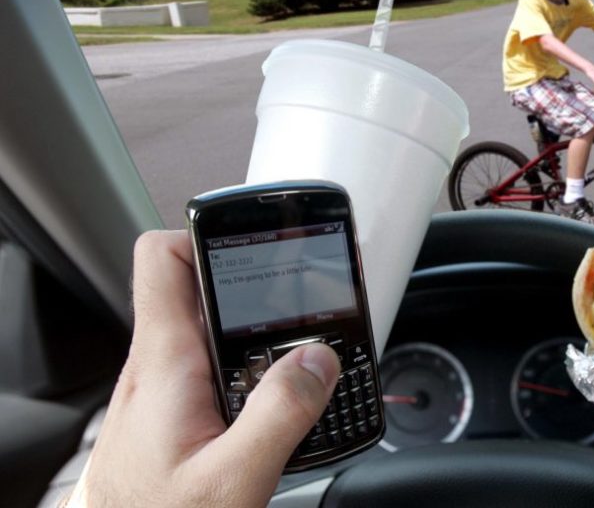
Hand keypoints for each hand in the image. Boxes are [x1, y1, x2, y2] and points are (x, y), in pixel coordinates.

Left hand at [65, 231, 339, 506]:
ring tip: (302, 354)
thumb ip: (279, 414)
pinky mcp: (172, 414)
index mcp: (165, 364)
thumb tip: (318, 359)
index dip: (209, 234)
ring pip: (212, 331)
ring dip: (259, 333)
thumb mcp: (232, 477)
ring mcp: (163, 390)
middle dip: (258, 289)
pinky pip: (213, 367)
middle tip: (305, 300)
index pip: (165, 258)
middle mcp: (157, 368)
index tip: (259, 243)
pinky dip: (250, 369)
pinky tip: (277, 399)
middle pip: (202, 290)